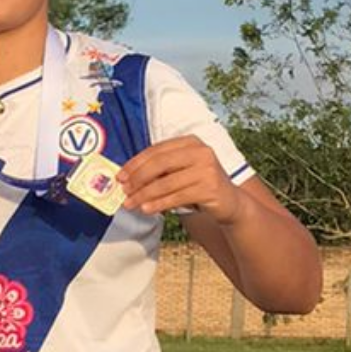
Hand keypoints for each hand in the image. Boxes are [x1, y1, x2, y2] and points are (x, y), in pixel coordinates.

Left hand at [116, 135, 243, 223]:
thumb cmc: (199, 185)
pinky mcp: (210, 188)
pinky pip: (177, 196)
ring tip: (130, 204)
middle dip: (138, 178)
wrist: (230, 202)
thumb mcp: (181, 171)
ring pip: (166, 183)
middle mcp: (200, 151)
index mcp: (190, 142)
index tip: (120, 177)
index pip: (156, 150)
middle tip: (123, 191)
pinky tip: (147, 209)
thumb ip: (160, 170)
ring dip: (144, 195)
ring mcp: (207, 169)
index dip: (135, 164)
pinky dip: (159, 204)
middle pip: (159, 164)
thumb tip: (127, 179)